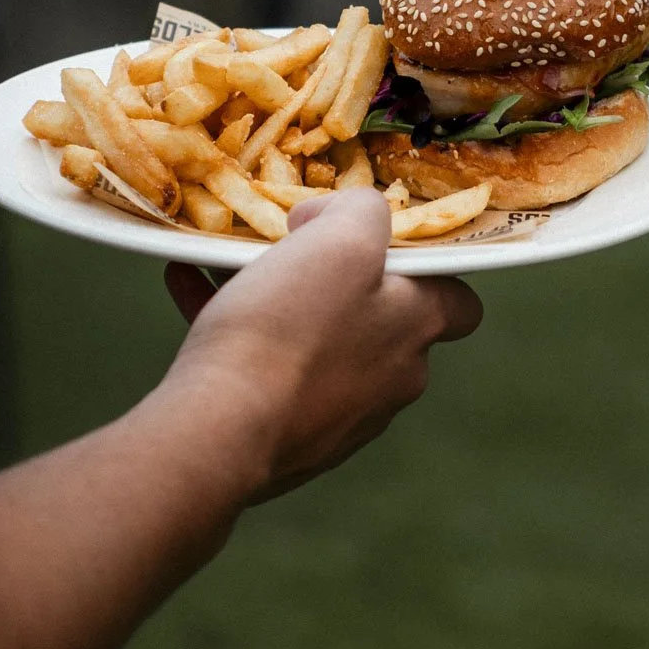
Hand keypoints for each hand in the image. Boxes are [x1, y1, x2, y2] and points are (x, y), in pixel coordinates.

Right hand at [164, 190, 481, 499]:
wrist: (221, 431)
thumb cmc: (290, 325)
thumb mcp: (340, 237)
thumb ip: (362, 210)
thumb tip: (343, 218)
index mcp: (417, 329)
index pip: (459, 299)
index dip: (425, 264)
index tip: (373, 240)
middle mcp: (393, 379)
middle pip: (377, 316)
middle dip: (335, 280)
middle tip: (290, 249)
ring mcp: (341, 417)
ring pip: (316, 340)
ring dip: (279, 300)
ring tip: (226, 264)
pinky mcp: (288, 438)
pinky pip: (269, 370)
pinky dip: (238, 331)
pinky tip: (189, 288)